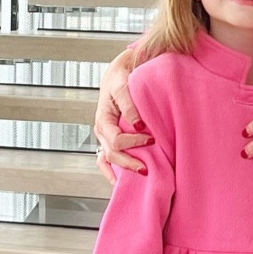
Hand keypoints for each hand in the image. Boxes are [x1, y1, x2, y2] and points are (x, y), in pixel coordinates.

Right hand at [93, 51, 150, 178]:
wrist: (120, 72)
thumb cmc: (122, 76)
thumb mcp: (123, 86)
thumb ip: (129, 105)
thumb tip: (138, 125)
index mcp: (103, 118)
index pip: (115, 139)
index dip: (132, 143)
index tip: (150, 140)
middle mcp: (102, 130)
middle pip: (112, 154)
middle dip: (129, 163)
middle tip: (147, 169)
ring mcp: (105, 136)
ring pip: (109, 159)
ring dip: (121, 170)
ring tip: (136, 179)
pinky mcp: (110, 138)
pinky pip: (106, 160)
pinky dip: (111, 171)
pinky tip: (120, 181)